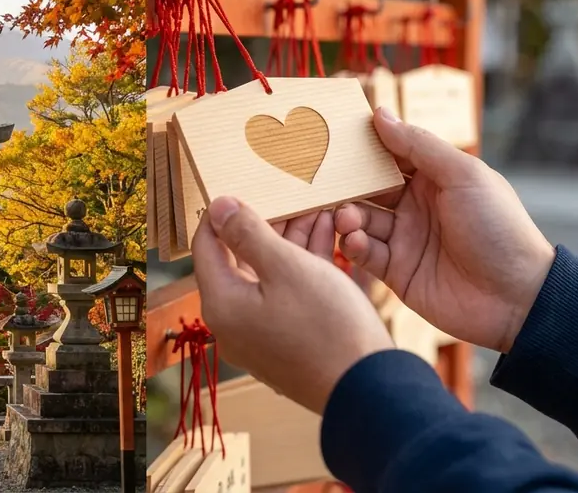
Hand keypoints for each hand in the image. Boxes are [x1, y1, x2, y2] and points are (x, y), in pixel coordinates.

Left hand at [192, 197, 393, 414]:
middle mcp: (234, 323)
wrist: (371, 390)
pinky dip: (303, 268)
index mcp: (222, 304)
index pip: (206, 245)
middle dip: (268, 224)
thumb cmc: (327, 327)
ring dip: (291, 242)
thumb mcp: (287, 267)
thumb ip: (248, 233)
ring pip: (269, 275)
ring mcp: (261, 335)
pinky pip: (287, 295)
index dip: (222, 213)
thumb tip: (217, 206)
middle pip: (240, 259)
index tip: (243, 185)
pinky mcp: (288, 342)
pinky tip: (329, 238)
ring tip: (318, 209)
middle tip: (291, 194)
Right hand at [334, 107, 556, 352]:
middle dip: (346, 183)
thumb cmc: (499, 228)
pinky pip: (363, 252)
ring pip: (360, 219)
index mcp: (434, 178)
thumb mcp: (463, 175)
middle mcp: (415, 206)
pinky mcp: (395, 271)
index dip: (364, 146)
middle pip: (367, 187)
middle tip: (324, 180)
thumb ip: (418, 145)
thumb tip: (380, 114)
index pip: (389, 155)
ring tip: (345, 216)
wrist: (516, 298)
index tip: (333, 136)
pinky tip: (355, 240)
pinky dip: (354, 244)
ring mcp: (404, 239)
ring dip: (347, 215)